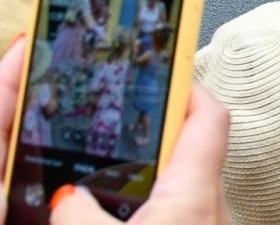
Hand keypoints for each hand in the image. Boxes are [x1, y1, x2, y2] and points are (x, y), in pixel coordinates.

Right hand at [50, 87, 231, 223]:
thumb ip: (77, 214)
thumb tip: (65, 196)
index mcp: (196, 192)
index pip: (208, 116)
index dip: (186, 88)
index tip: (162, 71)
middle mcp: (212, 205)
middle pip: (194, 148)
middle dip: (159, 132)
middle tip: (125, 121)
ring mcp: (208, 224)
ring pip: (187, 183)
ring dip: (155, 173)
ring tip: (117, 167)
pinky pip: (182, 210)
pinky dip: (156, 203)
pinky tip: (125, 213)